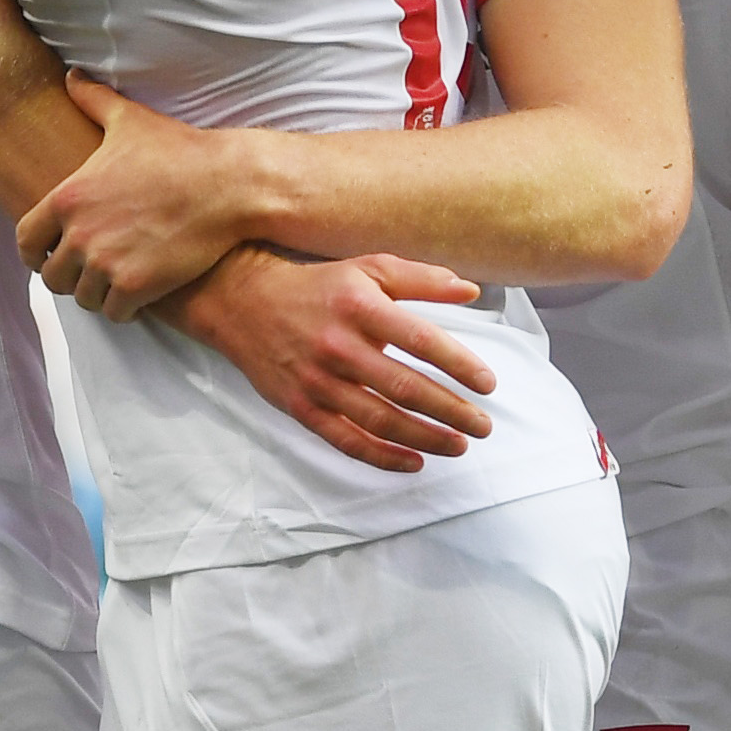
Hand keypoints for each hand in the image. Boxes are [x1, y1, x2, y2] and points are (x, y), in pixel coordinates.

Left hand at [18, 78, 271, 318]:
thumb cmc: (179, 151)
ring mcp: (106, 263)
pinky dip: (124, 309)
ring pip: (83, 299)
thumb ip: (93, 100)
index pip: (26, 241)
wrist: (226, 185)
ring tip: (115, 283)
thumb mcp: (129, 120)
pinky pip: (114, 313)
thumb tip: (72, 75)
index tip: (48, 257)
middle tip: (90, 271)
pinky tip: (138, 295)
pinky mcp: (136, 286)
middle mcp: (79, 233)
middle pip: (52, 277)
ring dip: (97, 294)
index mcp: (67, 197)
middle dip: (69, 277)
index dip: (34, 253)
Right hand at [163, 248, 496, 472]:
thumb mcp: (368, 268)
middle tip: (484, 426)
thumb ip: (420, 278)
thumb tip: (471, 290)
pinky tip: (414, 462)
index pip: (421, 341)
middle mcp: (339, 346)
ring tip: (459, 445)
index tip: (488, 384)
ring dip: (425, 437)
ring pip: (379, 419)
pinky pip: (346, 440)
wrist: (242, 302)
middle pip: (405, 388)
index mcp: (360, 307)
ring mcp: (317, 381)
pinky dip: (382, 457)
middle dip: (451, 411)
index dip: (459, 365)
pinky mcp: (300, 407)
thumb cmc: (317, 286)